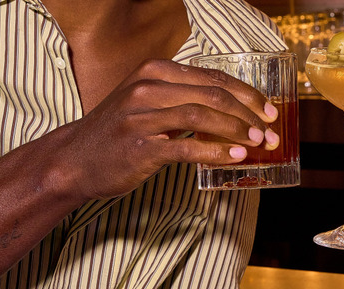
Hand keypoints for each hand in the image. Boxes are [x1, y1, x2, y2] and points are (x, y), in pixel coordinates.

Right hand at [47, 59, 278, 200]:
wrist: (73, 161)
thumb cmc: (117, 134)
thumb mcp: (148, 104)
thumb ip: (184, 101)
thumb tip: (232, 113)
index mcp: (155, 71)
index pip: (213, 78)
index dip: (247, 94)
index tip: (269, 111)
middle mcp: (149, 87)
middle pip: (214, 94)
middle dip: (249, 113)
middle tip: (270, 131)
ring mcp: (142, 116)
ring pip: (203, 115)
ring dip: (238, 130)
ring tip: (259, 144)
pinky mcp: (141, 146)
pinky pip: (187, 145)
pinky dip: (216, 150)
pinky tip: (235, 156)